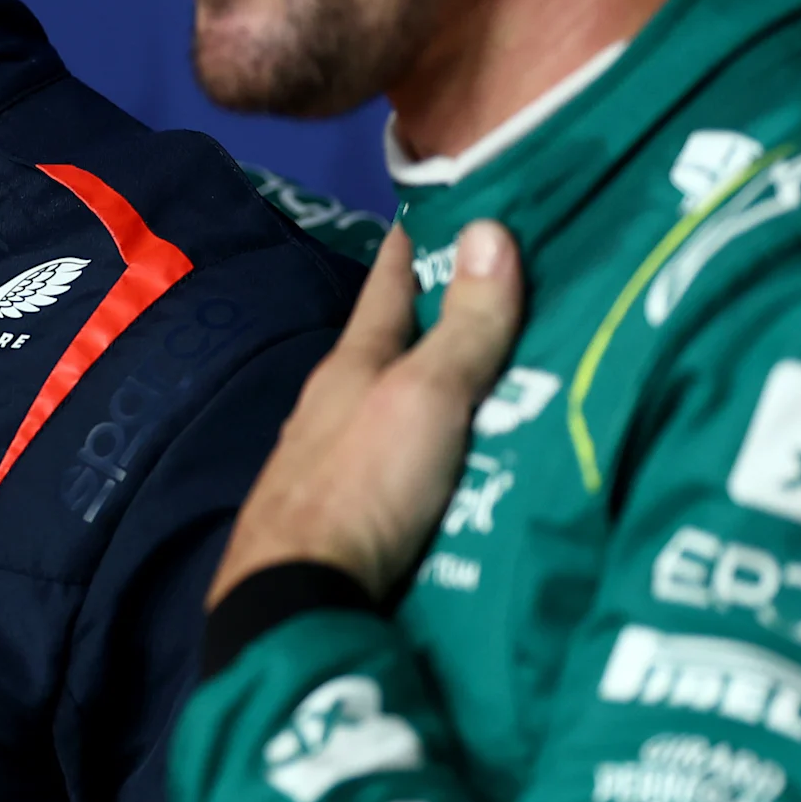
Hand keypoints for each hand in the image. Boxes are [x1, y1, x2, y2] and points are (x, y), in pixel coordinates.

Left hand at [210, 220, 528, 605]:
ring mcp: (332, 457)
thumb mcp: (426, 398)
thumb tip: (488, 226)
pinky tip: (457, 457)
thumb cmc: (363, 484)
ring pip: (392, 403)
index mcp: (353, 364)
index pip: (389, 283)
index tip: (448, 204)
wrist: (299, 597)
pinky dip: (430, 444)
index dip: (415, 241)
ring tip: (496, 377)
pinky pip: (396, 458)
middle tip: (501, 291)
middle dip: (439, 319)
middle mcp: (335, 402)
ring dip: (435, 387)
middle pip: (393, 345)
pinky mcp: (344, 510)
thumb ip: (464, 328)